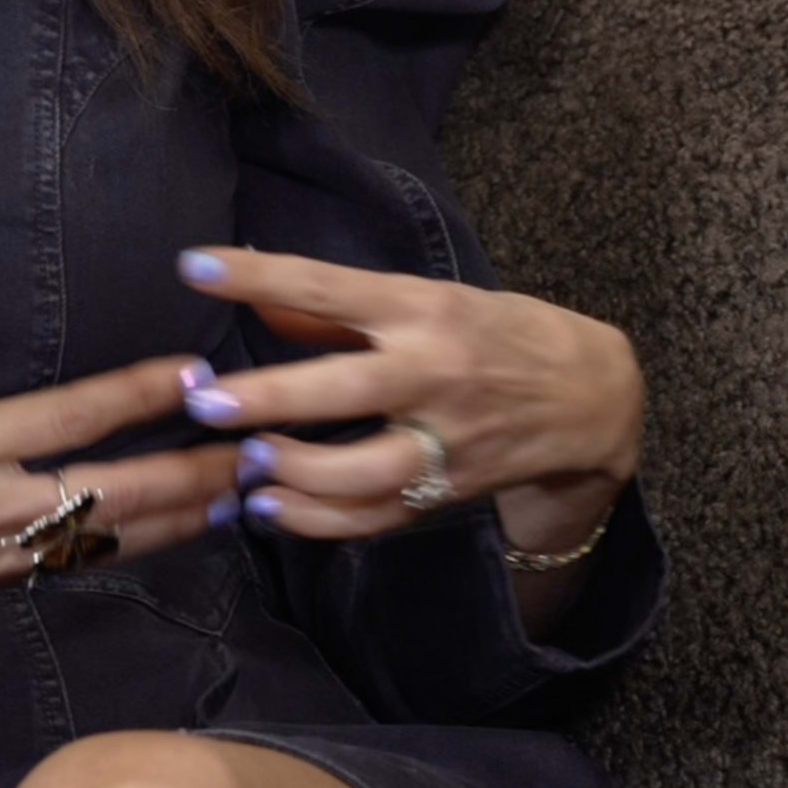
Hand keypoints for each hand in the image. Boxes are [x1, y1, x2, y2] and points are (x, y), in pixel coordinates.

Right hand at [0, 294, 244, 679]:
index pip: (71, 416)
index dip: (140, 393)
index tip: (194, 373)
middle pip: (117, 490)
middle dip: (194, 471)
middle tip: (254, 450)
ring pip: (109, 539)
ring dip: (178, 517)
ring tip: (237, 495)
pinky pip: (72, 568)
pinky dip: (126, 550)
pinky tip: (159, 537)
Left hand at [171, 246, 642, 557]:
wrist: (592, 397)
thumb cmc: (500, 333)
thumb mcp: (432, 299)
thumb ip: (338, 309)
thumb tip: (256, 294)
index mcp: (426, 309)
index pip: (331, 288)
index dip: (260, 276)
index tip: (195, 266)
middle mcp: (435, 371)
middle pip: (345, 388)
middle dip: (270, 398)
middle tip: (206, 401)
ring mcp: (445, 438)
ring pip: (362, 470)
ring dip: (295, 472)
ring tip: (247, 465)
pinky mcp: (448, 489)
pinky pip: (376, 517)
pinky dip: (319, 521)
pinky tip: (274, 509)